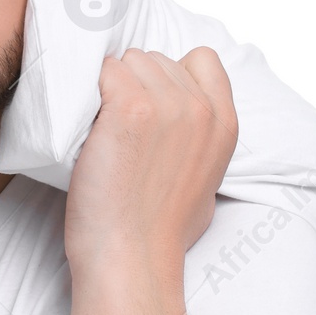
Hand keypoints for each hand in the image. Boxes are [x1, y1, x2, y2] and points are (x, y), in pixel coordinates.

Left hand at [64, 47, 237, 280]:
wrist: (131, 256)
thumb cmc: (159, 228)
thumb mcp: (207, 177)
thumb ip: (202, 135)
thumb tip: (183, 112)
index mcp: (226, 124)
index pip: (202, 58)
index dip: (171, 75)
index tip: (152, 105)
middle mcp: (201, 109)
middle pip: (156, 59)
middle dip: (135, 84)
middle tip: (122, 130)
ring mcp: (167, 106)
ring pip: (127, 62)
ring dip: (109, 88)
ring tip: (106, 132)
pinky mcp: (129, 109)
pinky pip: (102, 72)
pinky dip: (89, 92)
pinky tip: (91, 128)